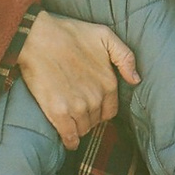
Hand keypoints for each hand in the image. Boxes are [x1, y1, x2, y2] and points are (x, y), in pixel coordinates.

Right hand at [17, 11, 140, 147]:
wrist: (38, 37)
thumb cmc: (69, 34)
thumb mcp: (105, 35)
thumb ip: (125, 56)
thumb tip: (136, 80)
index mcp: (108, 83)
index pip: (110, 111)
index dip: (100, 110)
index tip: (90, 105)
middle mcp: (96, 98)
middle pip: (96, 121)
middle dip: (88, 117)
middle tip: (76, 108)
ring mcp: (78, 107)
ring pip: (83, 129)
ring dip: (78, 127)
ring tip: (69, 119)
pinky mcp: (58, 112)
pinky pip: (69, 137)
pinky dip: (70, 141)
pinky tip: (68, 139)